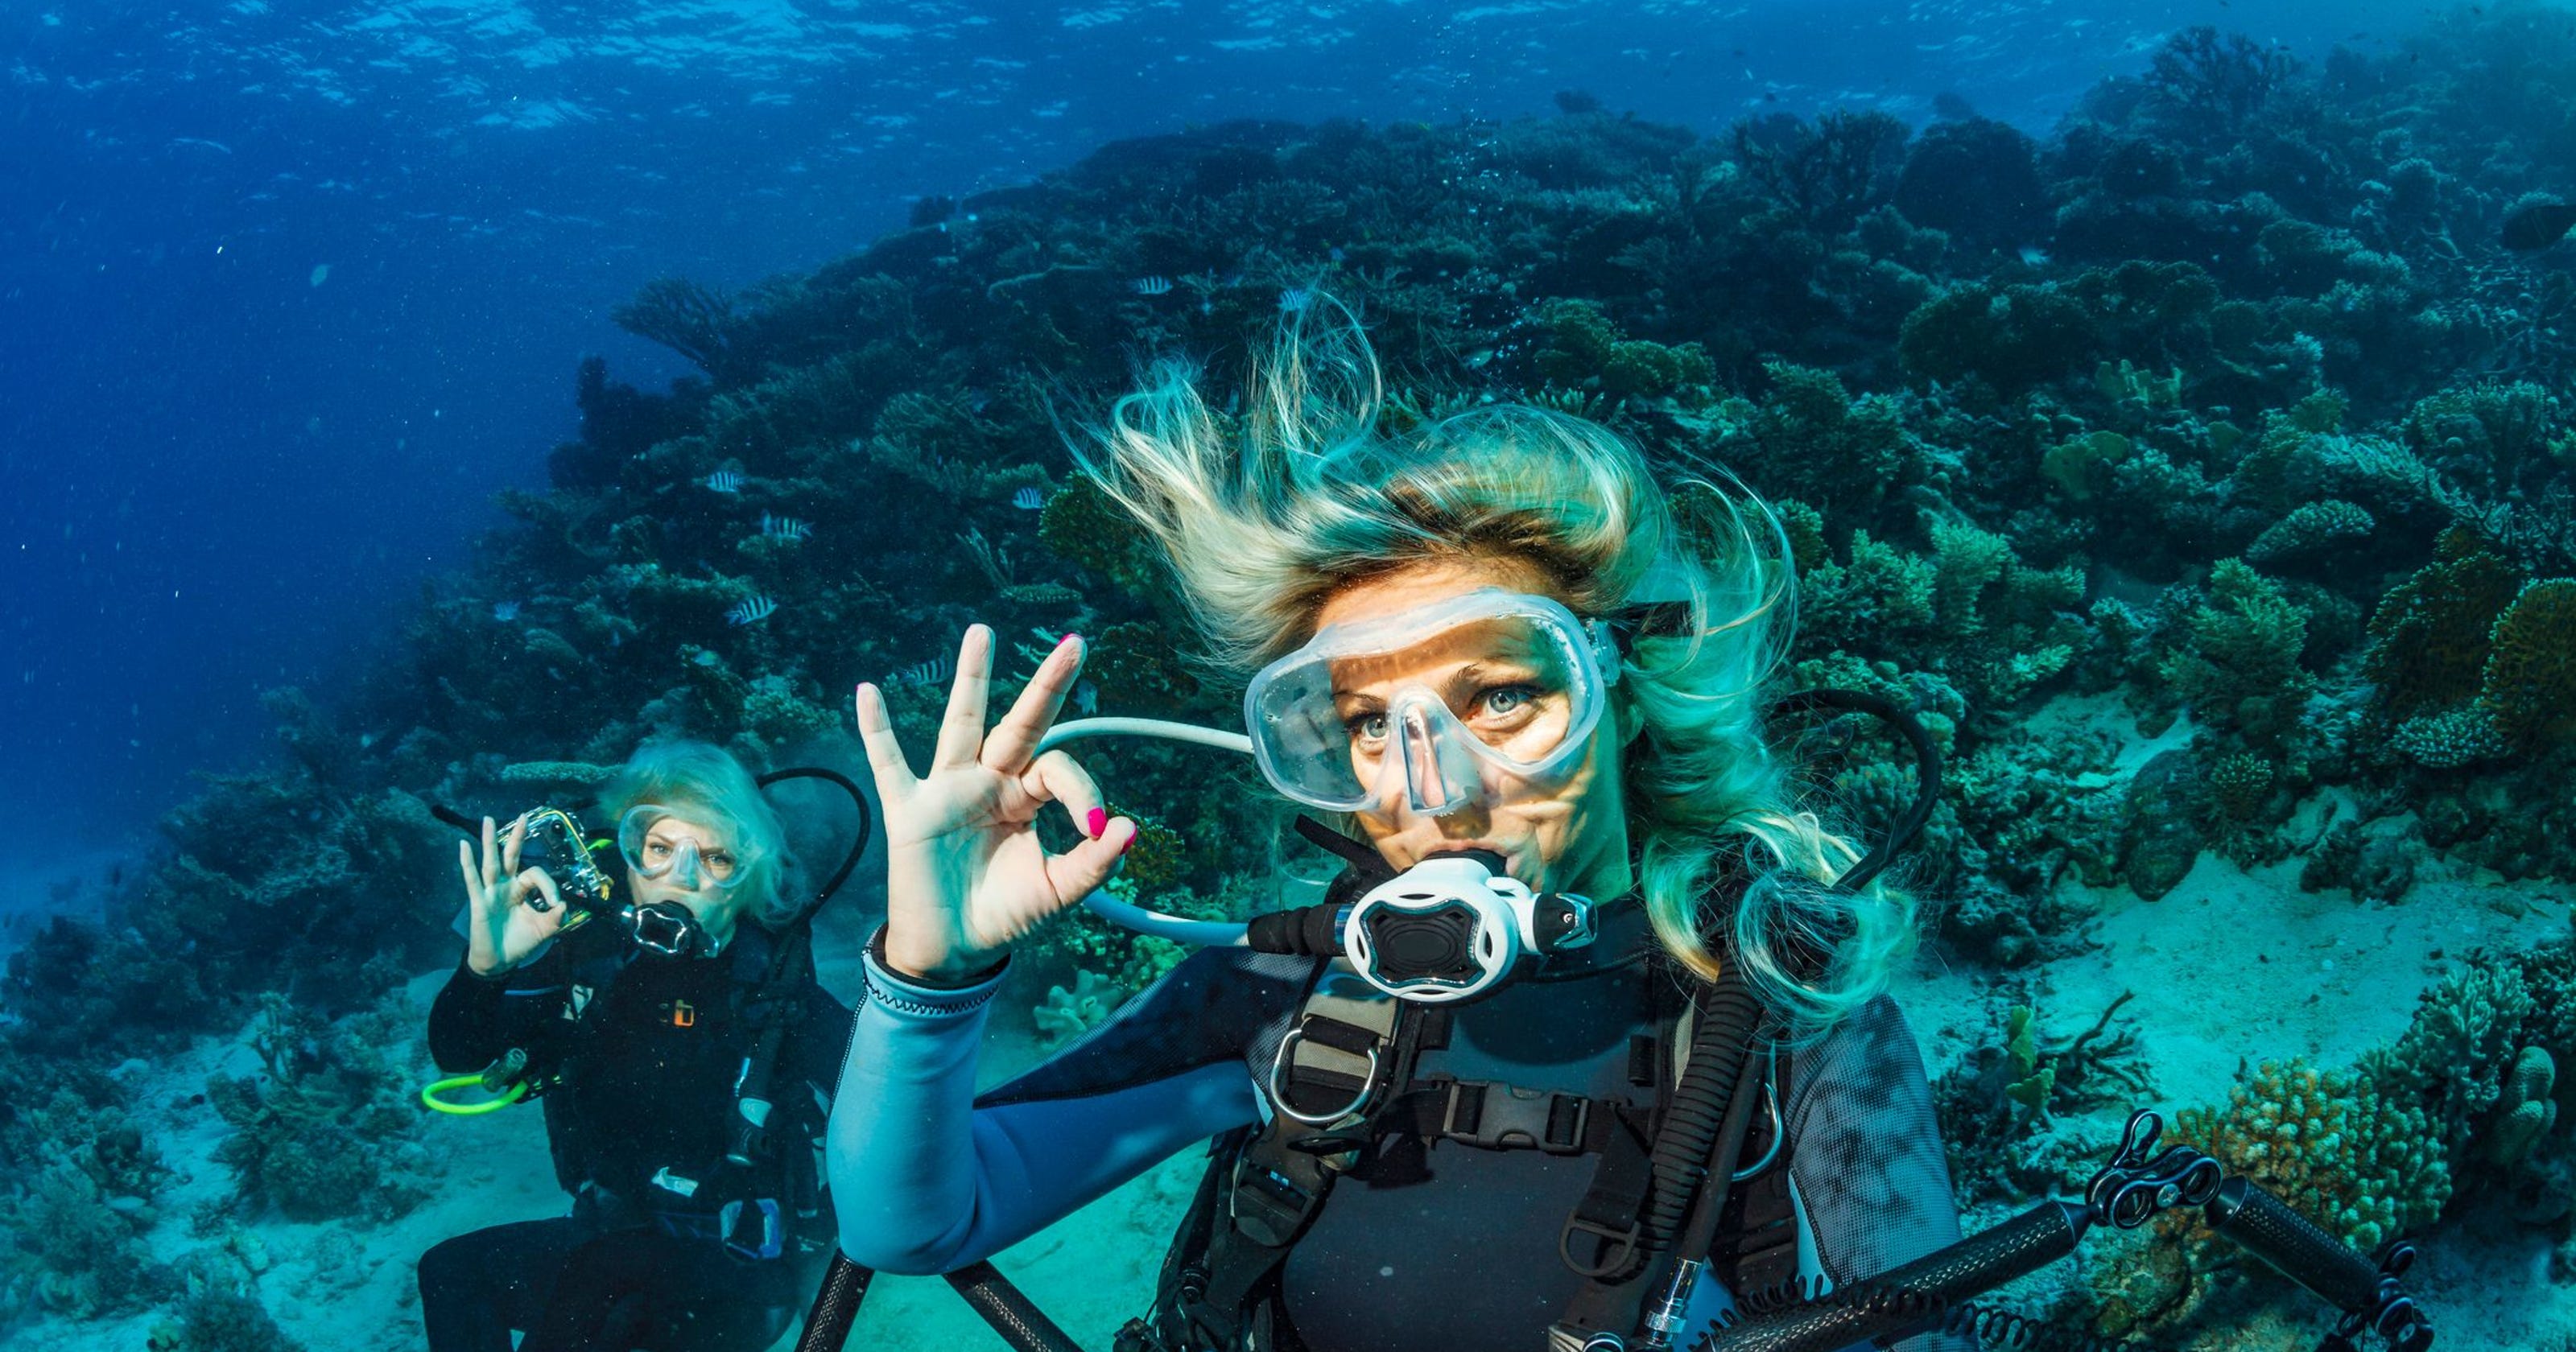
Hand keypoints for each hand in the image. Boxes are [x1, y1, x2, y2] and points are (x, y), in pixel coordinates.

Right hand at [458, 814, 568, 976]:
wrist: (500, 962)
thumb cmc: (520, 942)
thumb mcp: (544, 930)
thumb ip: (555, 918)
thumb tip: (563, 905)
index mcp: (521, 890)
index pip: (536, 875)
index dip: (548, 885)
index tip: (556, 903)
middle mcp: (505, 886)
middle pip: (511, 856)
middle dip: (517, 836)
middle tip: (524, 815)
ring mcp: (491, 892)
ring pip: (491, 862)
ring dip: (490, 840)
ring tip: (488, 819)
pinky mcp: (479, 902)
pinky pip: (472, 880)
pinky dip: (467, 863)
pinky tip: (464, 846)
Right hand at [855, 626, 1134, 982]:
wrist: (953, 951)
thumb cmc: (1004, 915)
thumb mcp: (1057, 892)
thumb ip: (1092, 863)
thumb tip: (1128, 827)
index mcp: (1027, 797)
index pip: (1058, 769)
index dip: (1082, 791)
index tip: (1094, 828)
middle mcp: (991, 782)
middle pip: (1021, 723)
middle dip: (1048, 684)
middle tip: (1077, 643)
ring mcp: (948, 790)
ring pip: (963, 724)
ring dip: (971, 679)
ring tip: (982, 633)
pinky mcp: (910, 811)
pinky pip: (889, 765)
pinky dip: (876, 731)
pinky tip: (868, 692)